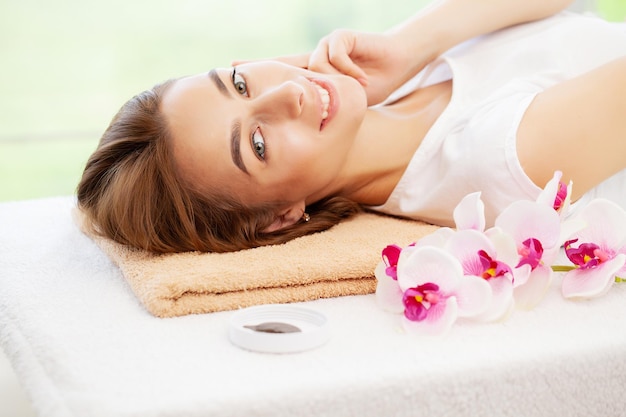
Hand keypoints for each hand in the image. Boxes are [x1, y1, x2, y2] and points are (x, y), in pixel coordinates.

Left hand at [233, 30, 431, 105]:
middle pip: (285, 63)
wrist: (397, 64)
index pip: (282, 77)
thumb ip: (328, 113)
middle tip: (237, 70)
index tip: (233, 76)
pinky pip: (334, 54)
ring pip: (314, 65)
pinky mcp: (342, 37)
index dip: (260, 76)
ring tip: (356, 90)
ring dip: (333, 82)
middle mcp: (316, 59)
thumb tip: (311, 136)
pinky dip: (348, 70)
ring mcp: (327, 47)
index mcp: (315, 76)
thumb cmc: (373, 85)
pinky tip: (362, 79)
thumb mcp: (347, 104)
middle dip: (264, 69)